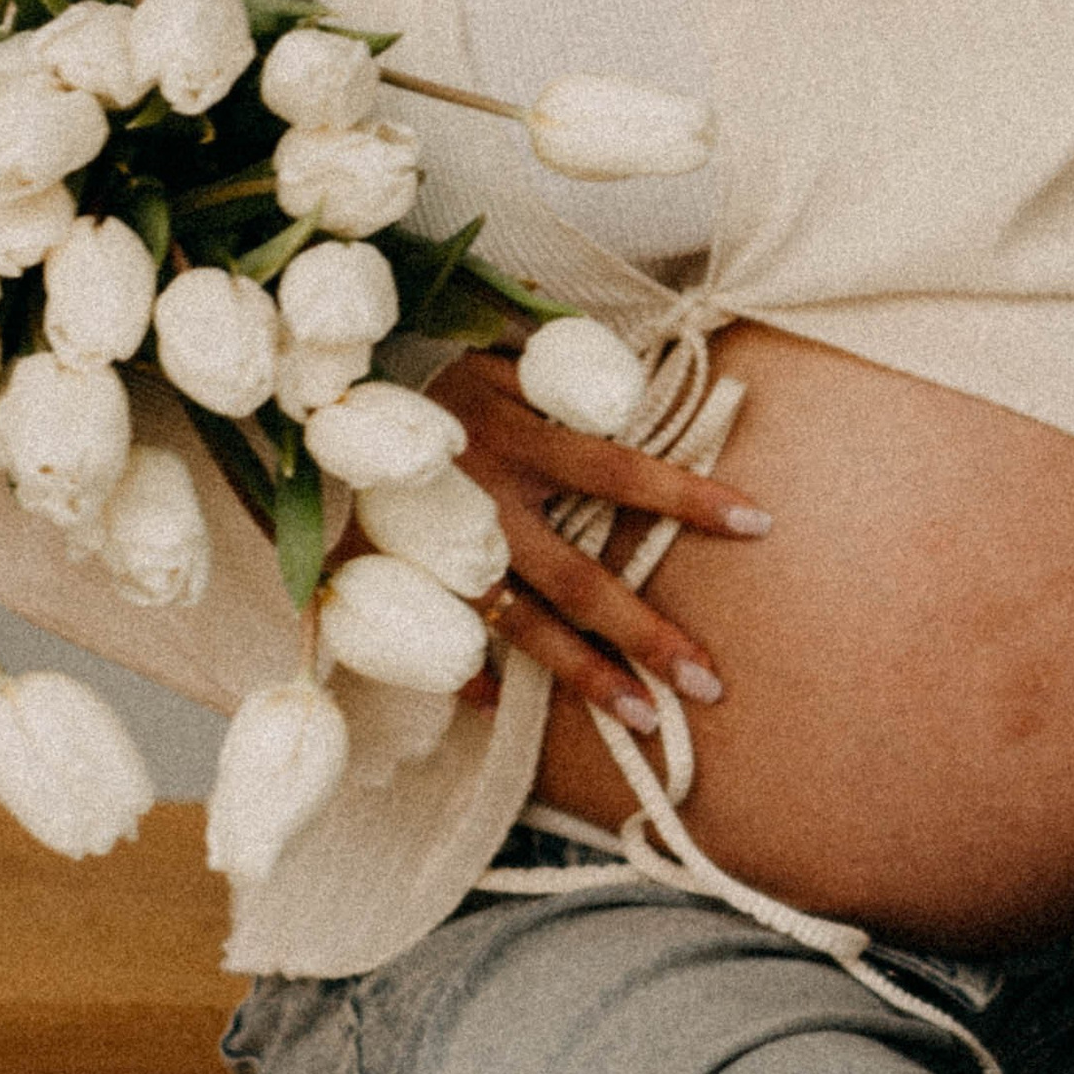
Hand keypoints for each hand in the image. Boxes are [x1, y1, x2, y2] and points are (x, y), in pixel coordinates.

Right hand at [426, 347, 770, 732]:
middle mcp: (485, 505)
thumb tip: (637, 387)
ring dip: (584, 676)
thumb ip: (564, 378)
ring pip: (524, 628)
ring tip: (641, 719)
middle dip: (646, 634)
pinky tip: (508, 707)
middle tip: (706, 681)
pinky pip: (441, 643)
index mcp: (518, 439)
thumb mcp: (499, 354)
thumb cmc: (428, 365)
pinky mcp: (393, 580)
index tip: (756, 521)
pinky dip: (472, 677)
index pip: (620, 473)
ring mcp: (438, 553)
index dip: (686, 497)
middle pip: (579, 580)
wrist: (318, 395)